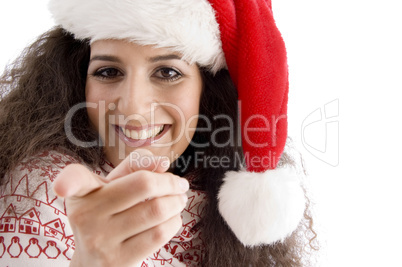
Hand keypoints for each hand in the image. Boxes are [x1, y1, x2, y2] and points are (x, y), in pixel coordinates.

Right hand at [53, 149, 188, 266]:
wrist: (93, 263)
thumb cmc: (107, 214)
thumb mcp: (111, 187)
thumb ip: (135, 167)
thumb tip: (161, 162)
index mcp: (82, 192)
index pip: (74, 181)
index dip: (67, 181)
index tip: (62, 187)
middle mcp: (86, 216)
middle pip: (143, 185)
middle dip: (170, 182)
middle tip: (180, 184)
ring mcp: (100, 242)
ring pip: (157, 210)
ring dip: (177, 202)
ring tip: (179, 200)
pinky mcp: (118, 261)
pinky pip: (159, 234)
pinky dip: (174, 222)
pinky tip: (171, 219)